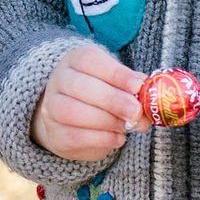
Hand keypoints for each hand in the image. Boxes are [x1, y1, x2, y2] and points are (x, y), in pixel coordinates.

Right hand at [33, 42, 143, 162]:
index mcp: (77, 60)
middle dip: (111, 99)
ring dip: (104, 120)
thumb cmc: (102, 97)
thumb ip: (134, 94)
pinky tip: (117, 138)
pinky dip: (101, 139)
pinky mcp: (55, 133)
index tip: (137, 86)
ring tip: (125, 126)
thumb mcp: (120, 87)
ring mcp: (52, 107)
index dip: (115, 73)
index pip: (90, 60)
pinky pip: (74, 136)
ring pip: (71, 111)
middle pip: (79, 85)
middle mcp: (60, 79)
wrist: (73, 122)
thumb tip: (147, 111)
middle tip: (135, 111)